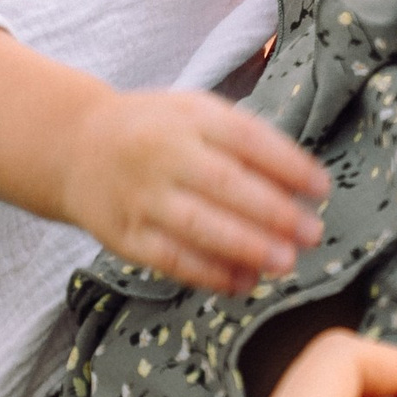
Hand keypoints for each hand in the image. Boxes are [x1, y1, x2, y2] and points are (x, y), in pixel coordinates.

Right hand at [60, 82, 328, 291]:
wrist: (75, 147)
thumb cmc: (155, 131)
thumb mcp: (195, 113)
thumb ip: (244, 141)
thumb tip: (300, 186)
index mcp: (189, 117)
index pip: (246, 138)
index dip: (287, 164)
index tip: (321, 188)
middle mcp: (163, 154)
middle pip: (224, 184)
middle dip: (273, 212)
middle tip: (311, 233)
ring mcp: (141, 196)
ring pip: (198, 225)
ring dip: (246, 246)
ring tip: (286, 262)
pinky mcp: (124, 235)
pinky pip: (171, 258)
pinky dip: (210, 273)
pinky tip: (244, 283)